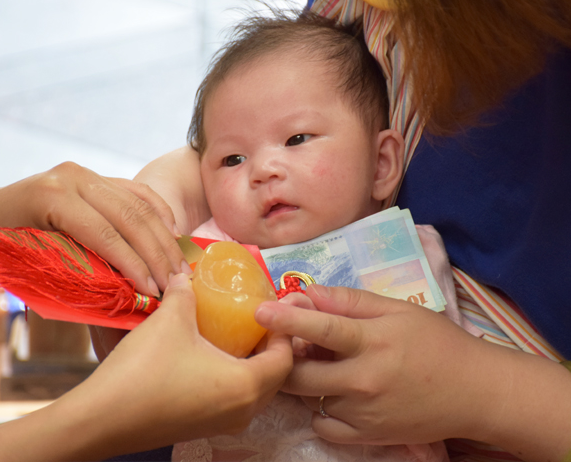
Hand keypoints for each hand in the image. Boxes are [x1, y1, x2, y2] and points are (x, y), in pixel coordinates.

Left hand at [0, 162, 188, 296]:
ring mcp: (88, 174)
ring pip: (140, 205)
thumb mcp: (20, 259)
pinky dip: (161, 213)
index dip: (133, 265)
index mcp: (51, 197)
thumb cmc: (2, 240)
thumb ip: (64, 272)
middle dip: (156, 255)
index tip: (152, 291)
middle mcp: (73, 178)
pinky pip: (140, 192)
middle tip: (174, 283)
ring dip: (164, 239)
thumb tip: (116, 295)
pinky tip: (175, 234)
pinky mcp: (100, 178)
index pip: (104, 235)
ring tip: (179, 267)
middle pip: (130, 218)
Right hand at [0, 274, 292, 461]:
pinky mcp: (204, 428)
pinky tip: (214, 355)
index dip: (282, 330)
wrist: (99, 419)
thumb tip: (185, 274)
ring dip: (254, 362)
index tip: (267, 308)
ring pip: (257, 390)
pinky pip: (236, 400)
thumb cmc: (143, 369)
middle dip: (271, 345)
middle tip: (256, 318)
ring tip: (237, 333)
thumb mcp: (171, 320)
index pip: (285, 357)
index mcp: (246, 386)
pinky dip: (237, 377)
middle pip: (276, 376)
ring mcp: (223, 424)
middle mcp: (243, 411)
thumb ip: (185, 292)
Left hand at [255, 286, 527, 445]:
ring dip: (305, 380)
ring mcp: (363, 414)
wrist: (473, 392)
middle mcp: (363, 381)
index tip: (259, 311)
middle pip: (300, 373)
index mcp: (373, 342)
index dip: (287, 320)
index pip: (321, 329)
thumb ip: (352, 302)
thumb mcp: (398, 310)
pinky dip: (320, 408)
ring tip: (322, 364)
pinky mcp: (367, 437)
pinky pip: (323, 424)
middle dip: (282, 358)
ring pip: (310, 398)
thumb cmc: (435, 343)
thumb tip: (311, 294)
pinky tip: (335, 392)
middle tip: (284, 343)